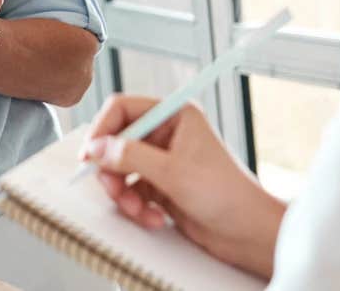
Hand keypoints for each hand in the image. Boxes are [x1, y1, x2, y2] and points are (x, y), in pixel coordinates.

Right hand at [80, 94, 285, 278]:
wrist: (249, 232)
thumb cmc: (226, 194)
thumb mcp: (173, 172)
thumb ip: (130, 156)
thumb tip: (97, 148)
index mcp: (174, 115)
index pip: (123, 108)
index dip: (102, 130)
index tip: (90, 155)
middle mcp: (167, 133)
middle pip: (117, 142)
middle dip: (113, 171)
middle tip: (114, 190)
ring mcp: (163, 160)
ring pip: (121, 169)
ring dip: (124, 193)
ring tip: (138, 210)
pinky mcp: (161, 185)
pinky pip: (132, 190)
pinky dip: (136, 206)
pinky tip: (153, 217)